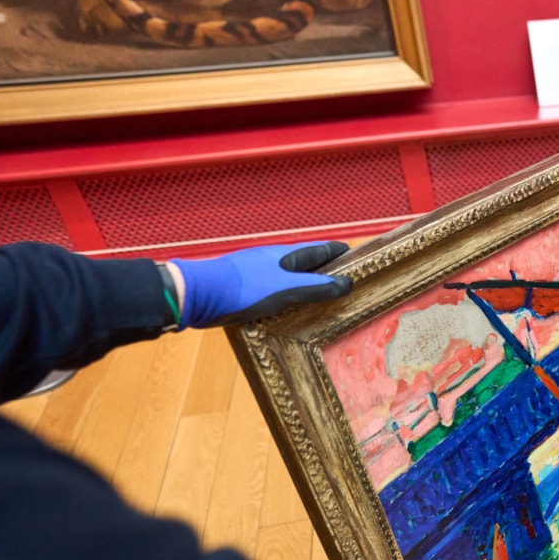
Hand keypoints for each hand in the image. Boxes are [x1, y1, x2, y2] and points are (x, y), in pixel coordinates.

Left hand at [169, 241, 352, 328]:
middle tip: (344, 287)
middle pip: (308, 263)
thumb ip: (317, 288)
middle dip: (327, 272)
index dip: (343, 256)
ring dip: (306, 285)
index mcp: (289, 256)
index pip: (325, 250)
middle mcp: (275, 259)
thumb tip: (348, 283)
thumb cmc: (245, 290)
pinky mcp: (245, 286)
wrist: (199, 294)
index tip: (360, 264)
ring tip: (320, 302)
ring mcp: (258, 271)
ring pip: (290, 276)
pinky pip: (274, 288)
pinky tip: (286, 309)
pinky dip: (287, 295)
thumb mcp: (287, 291)